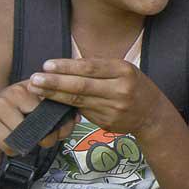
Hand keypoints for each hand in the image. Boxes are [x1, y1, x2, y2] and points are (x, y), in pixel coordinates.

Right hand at [0, 80, 75, 155]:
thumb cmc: (14, 114)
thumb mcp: (34, 106)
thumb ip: (57, 110)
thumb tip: (76, 117)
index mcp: (31, 86)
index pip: (55, 103)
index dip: (64, 121)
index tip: (63, 130)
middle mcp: (14, 92)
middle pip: (43, 120)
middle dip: (49, 136)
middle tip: (47, 140)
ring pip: (26, 134)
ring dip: (30, 144)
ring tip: (26, 139)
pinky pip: (10, 144)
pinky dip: (14, 149)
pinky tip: (12, 142)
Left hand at [26, 58, 166, 134]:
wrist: (153, 114)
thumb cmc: (134, 86)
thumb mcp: (124, 70)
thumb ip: (99, 67)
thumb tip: (66, 65)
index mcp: (124, 71)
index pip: (90, 68)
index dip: (67, 67)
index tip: (47, 65)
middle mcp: (120, 90)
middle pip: (82, 86)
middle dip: (55, 82)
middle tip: (35, 79)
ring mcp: (114, 109)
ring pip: (79, 101)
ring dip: (55, 95)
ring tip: (37, 89)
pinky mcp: (108, 123)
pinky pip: (83, 112)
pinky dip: (66, 106)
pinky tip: (52, 102)